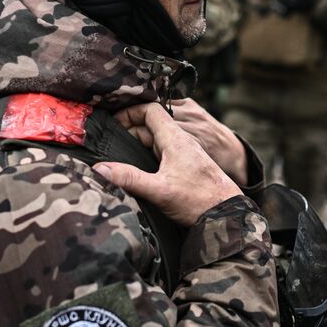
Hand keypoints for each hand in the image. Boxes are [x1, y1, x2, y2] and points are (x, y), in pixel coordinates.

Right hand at [94, 103, 241, 226]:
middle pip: (151, 125)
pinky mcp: (186, 167)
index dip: (130, 112)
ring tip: (118, 155)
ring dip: (138, 144)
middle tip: (108, 143)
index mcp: (175, 139)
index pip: (151, 110)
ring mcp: (184, 155)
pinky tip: (138, 169)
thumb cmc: (198, 200)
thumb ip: (129, 178)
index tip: (113, 123)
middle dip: (129, 130)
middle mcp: (181, 142)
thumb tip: (99, 168)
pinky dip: (148, 156)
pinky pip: (163, 154)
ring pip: (156, 140)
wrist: (226, 216)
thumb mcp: (159, 190)